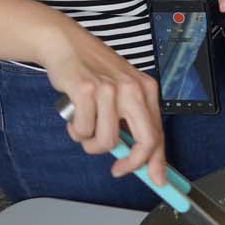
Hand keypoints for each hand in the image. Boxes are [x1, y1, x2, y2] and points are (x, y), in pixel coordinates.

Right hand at [39, 20, 166, 185]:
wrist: (66, 44)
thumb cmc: (93, 71)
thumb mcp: (121, 90)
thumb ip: (129, 119)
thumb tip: (135, 156)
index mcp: (146, 90)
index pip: (158, 133)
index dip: (157, 161)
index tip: (158, 180)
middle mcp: (133, 89)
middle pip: (145, 142)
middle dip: (131, 163)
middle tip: (117, 169)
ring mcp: (111, 90)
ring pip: (107, 141)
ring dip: (91, 143)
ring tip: (84, 127)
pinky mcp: (87, 91)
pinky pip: (83, 130)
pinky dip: (75, 131)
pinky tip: (74, 116)